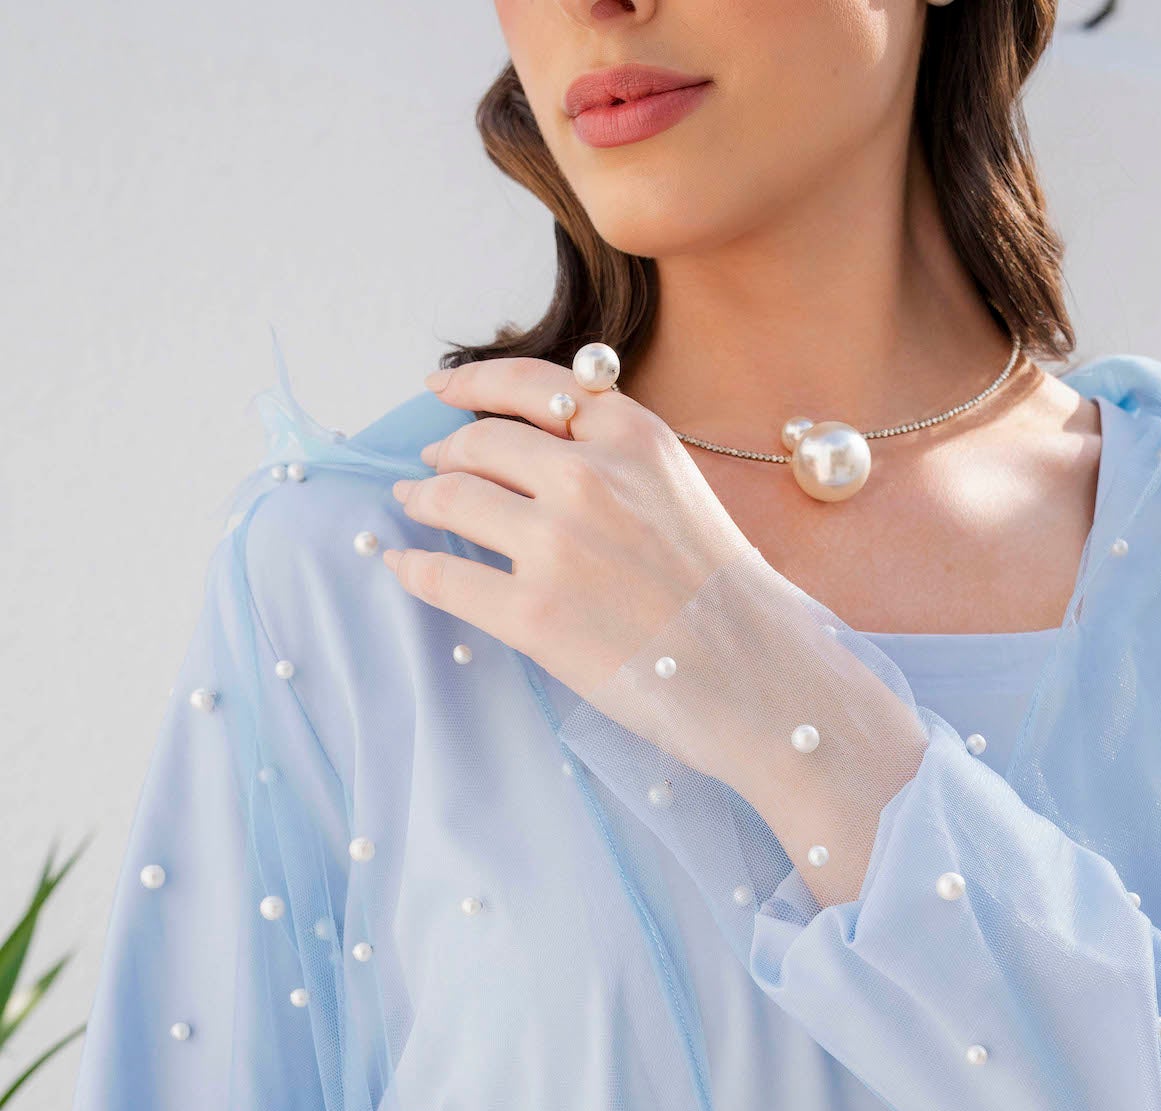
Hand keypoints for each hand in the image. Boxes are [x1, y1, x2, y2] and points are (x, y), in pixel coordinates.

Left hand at [381, 354, 753, 698]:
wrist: (753, 674)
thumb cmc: (723, 594)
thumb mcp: (680, 487)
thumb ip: (615, 457)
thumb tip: (534, 451)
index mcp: (630, 436)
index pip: (531, 386)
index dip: (474, 384)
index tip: (441, 390)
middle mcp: (586, 477)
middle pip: (480, 443)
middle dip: (445, 453)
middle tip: (429, 470)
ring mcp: (554, 545)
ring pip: (451, 500)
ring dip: (421, 500)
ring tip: (412, 506)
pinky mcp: (530, 613)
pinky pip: (443, 577)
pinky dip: (412, 567)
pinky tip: (403, 564)